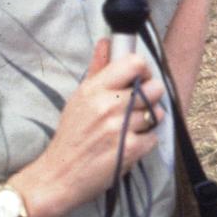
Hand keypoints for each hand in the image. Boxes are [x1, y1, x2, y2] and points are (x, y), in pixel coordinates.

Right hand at [15, 38, 165, 216]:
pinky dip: (145, 143)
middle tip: (137, 108)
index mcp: (94, 89)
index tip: (139, 80)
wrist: (58, 176)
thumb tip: (107, 41)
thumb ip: (97, 69)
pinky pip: (154, 138)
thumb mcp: (79, 98)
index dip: (143, 71)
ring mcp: (119, 128)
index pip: (135, 63)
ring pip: (157, 113)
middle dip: (151, 98)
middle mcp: (107, 105)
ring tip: (131, 128)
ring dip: (149, 121)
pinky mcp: (129, 150)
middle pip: (154, 88)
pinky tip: (129, 145)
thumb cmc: (71, 135)